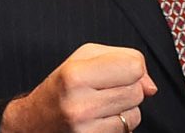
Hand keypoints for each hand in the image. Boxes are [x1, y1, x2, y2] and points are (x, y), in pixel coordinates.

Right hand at [0, 43, 157, 132]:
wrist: (34, 122)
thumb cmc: (63, 85)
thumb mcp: (83, 58)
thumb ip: (122, 58)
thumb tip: (151, 87)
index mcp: (75, 75)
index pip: (134, 66)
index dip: (130, 66)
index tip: (116, 69)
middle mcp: (80, 104)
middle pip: (137, 91)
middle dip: (127, 87)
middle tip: (104, 88)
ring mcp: (86, 129)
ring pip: (135, 114)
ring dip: (124, 108)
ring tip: (100, 104)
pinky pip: (126, 131)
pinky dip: (119, 124)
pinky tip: (100, 120)